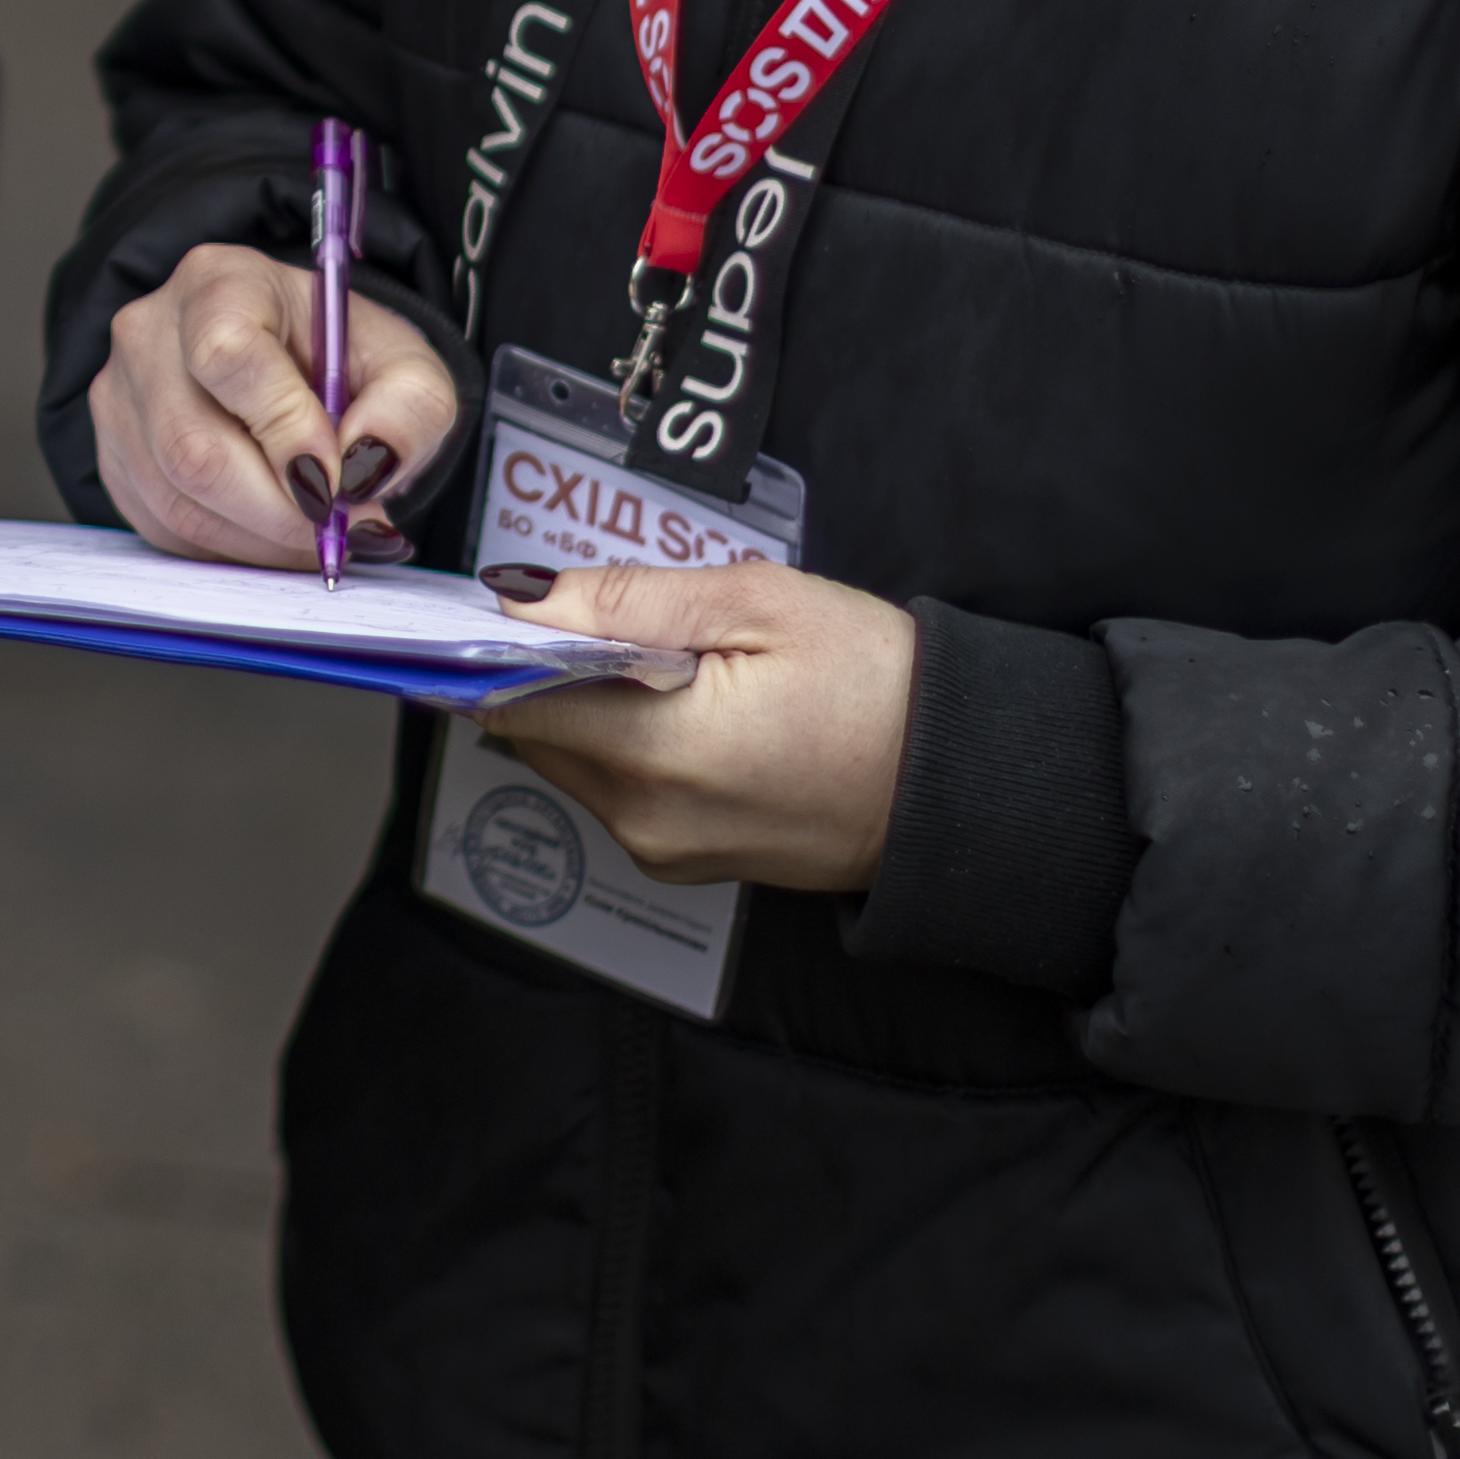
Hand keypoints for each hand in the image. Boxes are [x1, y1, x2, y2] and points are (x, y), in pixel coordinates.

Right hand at [88, 239, 458, 568]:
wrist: (289, 366)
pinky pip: (165, 531)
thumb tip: (362, 468)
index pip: (226, 354)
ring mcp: (119, 400)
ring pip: (177, 501)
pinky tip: (275, 532)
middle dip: (281, 510)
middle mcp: (149, 334)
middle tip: (341, 527)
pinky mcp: (113, 460)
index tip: (336, 481)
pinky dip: (233, 550)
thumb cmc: (338, 358)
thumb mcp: (403, 365)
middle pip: (192, 446)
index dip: (283, 430)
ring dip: (262, 539)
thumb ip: (406, 409)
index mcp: (219, 282)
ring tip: (319, 531)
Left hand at [471, 558, 919, 889]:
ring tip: (669, 659)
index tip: (509, 603)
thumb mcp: (759, 606)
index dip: (496, 647)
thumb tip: (522, 597)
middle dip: (551, 671)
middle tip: (613, 615)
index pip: (512, 705)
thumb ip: (628, 601)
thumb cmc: (878, 685)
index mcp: (656, 755)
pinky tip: (690, 706)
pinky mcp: (689, 861)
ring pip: (576, 763)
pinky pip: (621, 791)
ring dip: (593, 707)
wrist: (962, 786)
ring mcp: (665, 849)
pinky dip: (630, 744)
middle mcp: (643, 819)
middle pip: (537, 735)